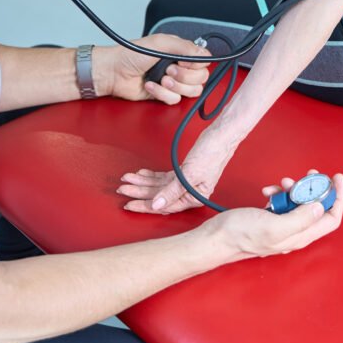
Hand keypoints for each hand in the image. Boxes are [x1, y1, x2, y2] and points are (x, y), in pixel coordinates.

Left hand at [94, 34, 210, 104]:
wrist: (114, 72)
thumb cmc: (131, 54)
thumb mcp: (159, 43)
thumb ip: (184, 47)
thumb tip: (204, 53)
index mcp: (180, 52)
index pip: (204, 61)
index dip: (197, 65)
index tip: (183, 63)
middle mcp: (179, 67)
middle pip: (201, 78)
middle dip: (185, 76)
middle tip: (169, 70)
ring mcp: (173, 82)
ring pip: (191, 91)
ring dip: (175, 86)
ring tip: (161, 79)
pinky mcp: (164, 95)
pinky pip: (175, 100)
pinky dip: (162, 94)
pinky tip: (151, 86)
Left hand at [118, 129, 233, 213]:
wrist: (221, 135)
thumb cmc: (211, 154)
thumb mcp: (189, 174)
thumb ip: (171, 191)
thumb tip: (156, 206)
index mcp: (193, 198)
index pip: (164, 206)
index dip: (145, 205)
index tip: (129, 204)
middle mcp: (188, 193)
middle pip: (159, 196)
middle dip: (139, 191)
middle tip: (122, 188)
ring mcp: (185, 183)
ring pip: (159, 186)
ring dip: (142, 182)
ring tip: (127, 178)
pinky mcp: (183, 172)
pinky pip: (164, 177)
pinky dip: (151, 175)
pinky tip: (141, 173)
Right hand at [205, 172, 342, 260]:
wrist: (218, 237)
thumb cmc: (242, 235)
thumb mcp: (275, 226)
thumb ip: (301, 219)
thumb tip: (321, 207)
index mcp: (300, 236)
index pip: (331, 218)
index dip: (337, 198)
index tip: (336, 178)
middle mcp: (295, 232)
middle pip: (317, 207)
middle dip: (315, 189)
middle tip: (310, 174)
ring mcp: (283, 225)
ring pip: (299, 202)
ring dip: (294, 189)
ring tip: (282, 183)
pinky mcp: (271, 218)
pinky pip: (283, 202)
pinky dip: (279, 193)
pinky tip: (268, 192)